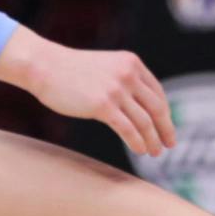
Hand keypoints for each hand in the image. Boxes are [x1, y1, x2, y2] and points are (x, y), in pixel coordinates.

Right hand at [0, 29, 176, 158]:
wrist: (44, 66)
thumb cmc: (71, 70)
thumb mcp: (105, 67)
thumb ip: (123, 81)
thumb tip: (138, 106)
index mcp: (132, 63)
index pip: (157, 93)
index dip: (165, 113)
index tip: (167, 128)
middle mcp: (128, 75)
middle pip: (157, 108)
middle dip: (165, 129)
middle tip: (169, 144)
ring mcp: (116, 90)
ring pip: (144, 121)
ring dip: (153, 139)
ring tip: (155, 152)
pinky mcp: (103, 106)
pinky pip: (128, 128)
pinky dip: (137, 142)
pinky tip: (140, 150)